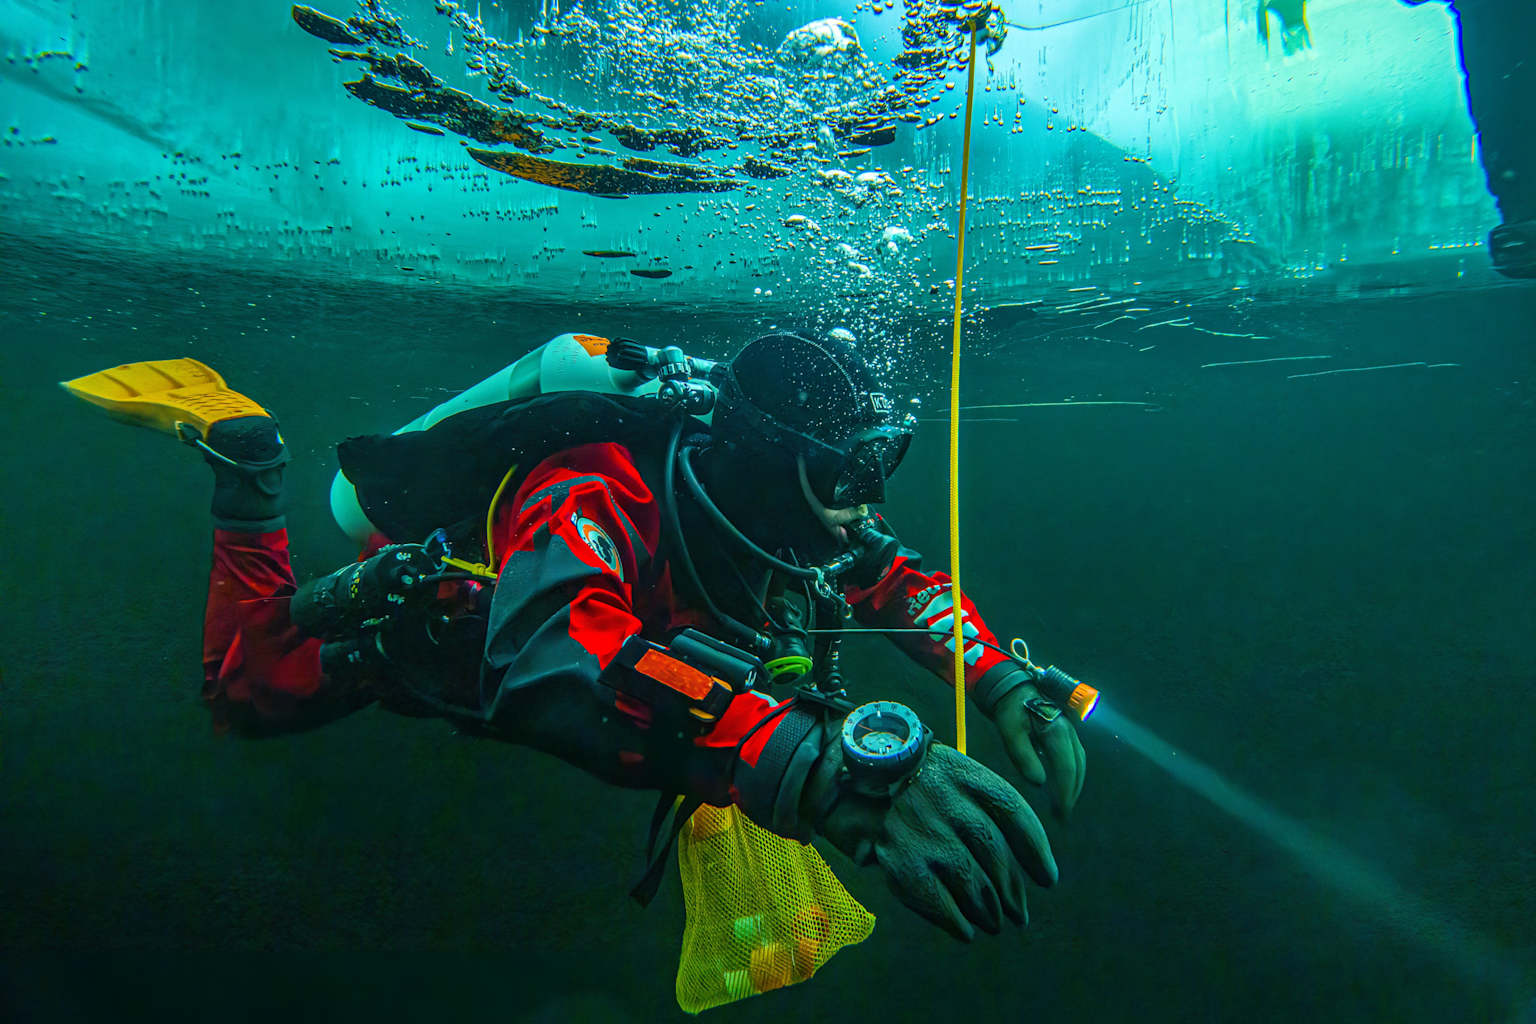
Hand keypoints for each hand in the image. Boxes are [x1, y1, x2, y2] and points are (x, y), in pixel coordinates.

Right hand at [809, 741, 1057, 940]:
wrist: (846, 779)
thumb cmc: (908, 781)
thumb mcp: (947, 771)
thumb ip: (981, 803)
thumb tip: (1023, 857)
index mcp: (964, 774)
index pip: (1014, 812)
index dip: (1037, 850)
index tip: (1047, 878)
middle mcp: (947, 801)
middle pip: (996, 854)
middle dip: (1013, 891)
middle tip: (1020, 914)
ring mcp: (924, 832)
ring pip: (973, 882)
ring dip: (990, 911)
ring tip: (995, 923)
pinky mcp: (902, 861)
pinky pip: (941, 902)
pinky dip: (959, 922)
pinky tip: (967, 931)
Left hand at [990, 682, 1086, 819]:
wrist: (1011, 688)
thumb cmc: (1009, 710)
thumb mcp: (1010, 732)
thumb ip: (1024, 757)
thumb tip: (1039, 783)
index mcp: (1057, 731)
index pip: (1067, 768)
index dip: (1065, 792)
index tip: (1060, 812)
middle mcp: (1068, 731)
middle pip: (1078, 767)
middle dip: (1072, 793)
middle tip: (1062, 815)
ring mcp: (1069, 731)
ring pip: (1079, 762)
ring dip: (1074, 784)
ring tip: (1064, 804)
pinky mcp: (1065, 732)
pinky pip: (1074, 757)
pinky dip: (1072, 774)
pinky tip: (1064, 785)